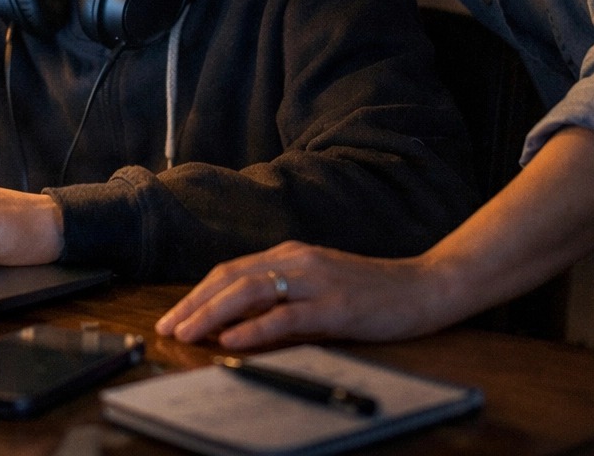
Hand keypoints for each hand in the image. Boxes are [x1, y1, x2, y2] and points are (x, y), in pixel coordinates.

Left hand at [155, 241, 447, 349]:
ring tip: (188, 332)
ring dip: (212, 313)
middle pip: (231, 277)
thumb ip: (282, 296)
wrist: (425, 287)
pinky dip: (254, 327)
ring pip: (250, 291)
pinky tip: (232, 339)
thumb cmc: (371, 292)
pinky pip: (285, 316)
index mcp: (291, 254)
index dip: (198, 292)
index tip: (174, 314)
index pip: (231, 270)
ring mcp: (316, 281)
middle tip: (168, 326)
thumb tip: (238, 318)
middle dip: (194, 303)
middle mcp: (298, 260)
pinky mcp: (335, 306)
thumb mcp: (318, 286)